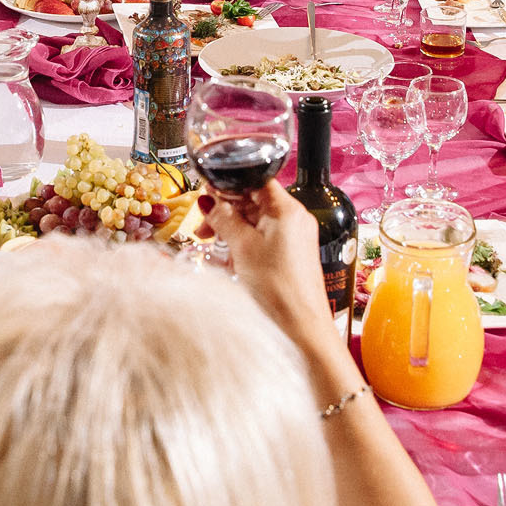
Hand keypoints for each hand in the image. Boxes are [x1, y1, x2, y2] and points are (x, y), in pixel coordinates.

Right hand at [204, 182, 336, 349]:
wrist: (300, 325)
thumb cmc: (278, 289)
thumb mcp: (241, 247)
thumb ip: (223, 219)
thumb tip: (209, 202)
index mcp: (287, 209)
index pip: (255, 180)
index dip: (229, 185)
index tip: (208, 196)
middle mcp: (295, 218)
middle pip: (254, 200)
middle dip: (227, 212)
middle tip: (205, 227)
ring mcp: (295, 236)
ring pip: (257, 221)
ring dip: (233, 229)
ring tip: (214, 244)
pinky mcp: (291, 254)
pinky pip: (264, 238)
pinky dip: (245, 243)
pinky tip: (231, 257)